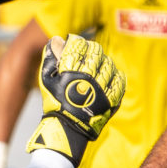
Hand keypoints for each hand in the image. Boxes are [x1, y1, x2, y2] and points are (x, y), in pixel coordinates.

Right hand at [27, 35, 126, 166]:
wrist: (67, 128)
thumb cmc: (54, 103)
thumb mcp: (46, 80)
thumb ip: (50, 58)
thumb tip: (56, 39)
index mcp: (70, 72)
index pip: (79, 46)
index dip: (79, 42)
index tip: (78, 44)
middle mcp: (87, 78)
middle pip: (96, 52)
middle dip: (92, 50)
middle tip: (90, 54)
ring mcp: (101, 89)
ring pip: (108, 65)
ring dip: (104, 62)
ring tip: (99, 66)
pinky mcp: (111, 100)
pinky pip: (119, 82)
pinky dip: (116, 76)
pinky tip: (111, 76)